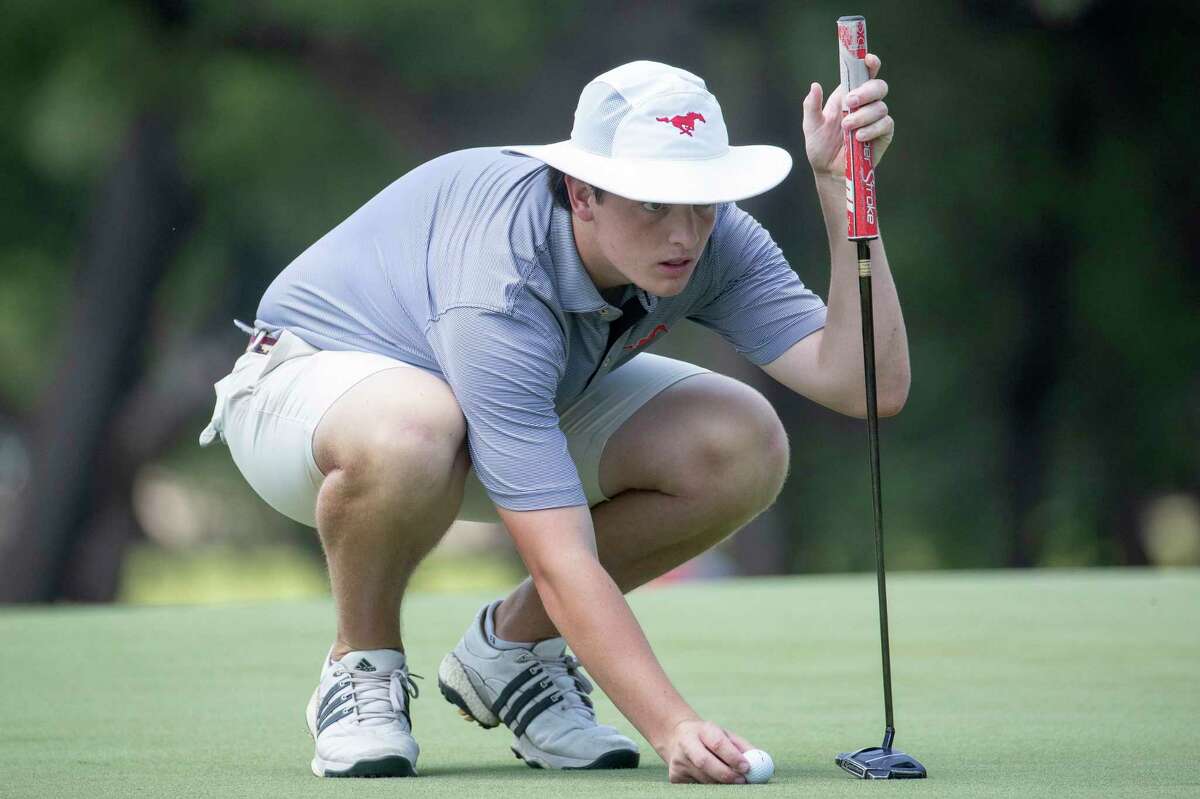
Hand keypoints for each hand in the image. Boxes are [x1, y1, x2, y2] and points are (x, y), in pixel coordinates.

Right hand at [661, 719, 754, 783]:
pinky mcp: (675, 776)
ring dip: (720, 782)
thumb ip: (743, 748)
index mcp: (702, 729)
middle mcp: (686, 743)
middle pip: (705, 762)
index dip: (732, 756)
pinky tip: (711, 777)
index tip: (747, 767)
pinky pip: (697, 786)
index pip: (717, 743)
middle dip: (726, 774)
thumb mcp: (725, 735)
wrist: (677, 737)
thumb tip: (762, 762)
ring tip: (731, 779)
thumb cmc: (710, 738)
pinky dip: (709, 785)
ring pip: (703, 778)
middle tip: (742, 781)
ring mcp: (678, 761)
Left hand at [802, 53, 892, 182]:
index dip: (870, 64)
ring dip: (862, 116)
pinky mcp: (883, 133)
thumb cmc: (820, 148)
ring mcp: (875, 118)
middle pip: (878, 86)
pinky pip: (885, 124)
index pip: (864, 74)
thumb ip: (811, 106)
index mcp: (848, 96)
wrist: (829, 172)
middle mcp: (864, 104)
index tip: (868, 60)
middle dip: (865, 92)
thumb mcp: (811, 126)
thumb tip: (815, 86)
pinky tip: (859, 137)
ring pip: (880, 106)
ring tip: (847, 129)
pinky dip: (871, 129)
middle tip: (849, 103)